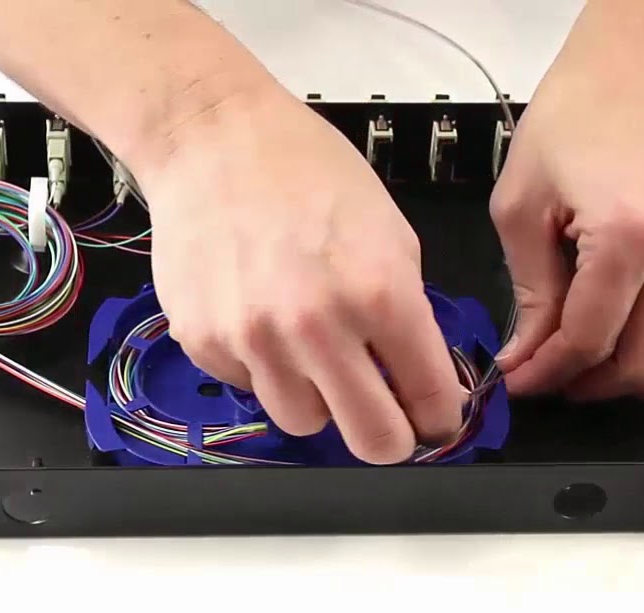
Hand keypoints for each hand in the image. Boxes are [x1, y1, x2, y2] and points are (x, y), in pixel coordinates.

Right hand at [135, 85, 464, 463]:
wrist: (214, 138)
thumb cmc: (306, 170)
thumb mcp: (392, 232)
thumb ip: (408, 311)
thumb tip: (418, 377)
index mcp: (379, 293)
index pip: (430, 399)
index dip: (439, 418)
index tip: (434, 419)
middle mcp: (316, 327)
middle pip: (372, 442)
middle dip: (390, 439)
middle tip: (387, 422)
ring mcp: (253, 340)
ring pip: (304, 423)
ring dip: (319, 401)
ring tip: (313, 354)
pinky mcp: (204, 342)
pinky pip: (249, 387)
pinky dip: (263, 369)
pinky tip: (262, 320)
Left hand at [490, 58, 643, 401]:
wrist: (633, 72)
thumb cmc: (575, 120)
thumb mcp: (520, 205)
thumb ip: (529, 290)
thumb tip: (527, 353)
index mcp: (626, 238)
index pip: (587, 340)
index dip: (546, 373)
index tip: (520, 380)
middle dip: (588, 384)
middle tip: (554, 375)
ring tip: (607, 369)